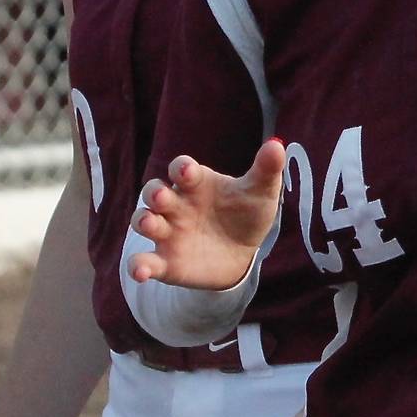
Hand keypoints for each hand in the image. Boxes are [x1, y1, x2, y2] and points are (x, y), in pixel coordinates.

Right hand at [128, 141, 286, 290]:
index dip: (181, 168)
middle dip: (155, 193)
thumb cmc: (246, 214)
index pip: (181, 169)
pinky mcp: (166, 261)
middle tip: (162, 197)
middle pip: (155, 193)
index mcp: (196, 184)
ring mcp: (168, 233)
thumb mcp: (260, 192)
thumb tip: (276, 145)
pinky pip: (146, 262)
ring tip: (150, 224)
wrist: (242, 253)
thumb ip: (266, 170)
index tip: (188, 171)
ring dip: (142, 222)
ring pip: (144, 222)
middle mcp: (176, 206)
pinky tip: (140, 272)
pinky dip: (139, 265)